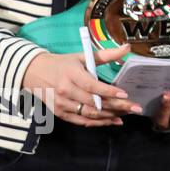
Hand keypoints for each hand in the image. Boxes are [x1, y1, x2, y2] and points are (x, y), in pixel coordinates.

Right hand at [21, 43, 141, 126]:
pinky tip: (113, 121)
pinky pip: (81, 121)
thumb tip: (126, 47)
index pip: (92, 86)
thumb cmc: (62, 64)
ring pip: (89, 114)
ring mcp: (62, 104)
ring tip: (127, 114)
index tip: (125, 94)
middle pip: (94, 102)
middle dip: (117, 106)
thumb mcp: (82, 56)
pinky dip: (98, 123)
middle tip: (135, 108)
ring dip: (110, 116)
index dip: (108, 91)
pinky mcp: (60, 113)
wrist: (34, 72)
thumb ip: (105, 54)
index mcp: (72, 75)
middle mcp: (66, 91)